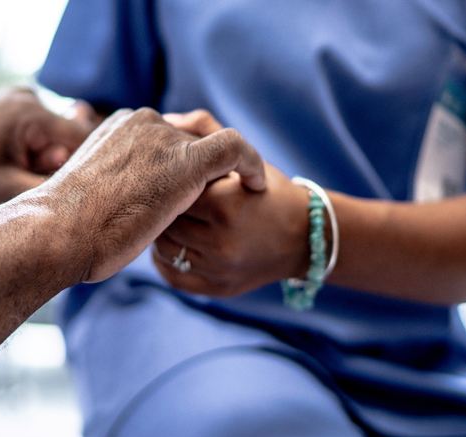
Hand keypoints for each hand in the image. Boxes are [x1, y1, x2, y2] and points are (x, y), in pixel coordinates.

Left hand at [0, 87, 95, 215]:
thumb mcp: (8, 191)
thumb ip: (52, 185)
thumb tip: (92, 191)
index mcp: (28, 113)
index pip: (83, 137)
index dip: (90, 164)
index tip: (89, 189)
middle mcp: (27, 96)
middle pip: (70, 136)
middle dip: (59, 163)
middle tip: (30, 180)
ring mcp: (21, 96)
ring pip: (58, 135)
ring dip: (48, 158)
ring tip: (18, 171)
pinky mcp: (16, 103)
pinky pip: (43, 129)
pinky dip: (38, 149)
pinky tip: (16, 162)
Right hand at [28, 108, 266, 282]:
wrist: (59, 232)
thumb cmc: (65, 228)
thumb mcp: (90, 194)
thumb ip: (115, 185)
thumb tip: (123, 204)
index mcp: (120, 127)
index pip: (165, 136)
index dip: (180, 160)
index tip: (189, 189)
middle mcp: (144, 123)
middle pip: (189, 138)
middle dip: (204, 166)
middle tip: (221, 196)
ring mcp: (164, 140)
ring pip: (211, 145)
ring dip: (227, 172)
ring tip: (241, 195)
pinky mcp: (186, 162)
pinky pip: (234, 149)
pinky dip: (250, 164)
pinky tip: (257, 186)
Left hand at [152, 110, 312, 296]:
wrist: (304, 237)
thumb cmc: (269, 191)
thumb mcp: (245, 157)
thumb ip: (206, 131)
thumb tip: (165, 119)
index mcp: (227, 204)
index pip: (173, 188)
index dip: (168, 179)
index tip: (169, 174)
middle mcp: (223, 241)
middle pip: (165, 219)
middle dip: (161, 205)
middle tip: (161, 196)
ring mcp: (219, 270)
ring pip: (163, 247)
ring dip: (160, 231)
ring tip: (169, 217)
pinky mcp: (216, 289)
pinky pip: (171, 274)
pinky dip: (165, 258)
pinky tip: (174, 243)